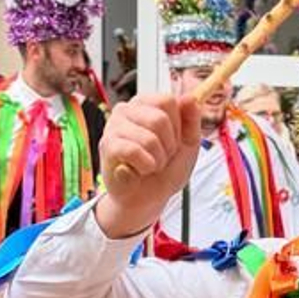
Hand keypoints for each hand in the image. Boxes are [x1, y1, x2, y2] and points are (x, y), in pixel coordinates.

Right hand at [94, 90, 203, 239]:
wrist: (148, 199)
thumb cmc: (166, 170)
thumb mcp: (189, 144)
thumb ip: (191, 121)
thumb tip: (190, 98)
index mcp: (146, 104)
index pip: (168, 101)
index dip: (177, 127)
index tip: (173, 142)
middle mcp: (127, 110)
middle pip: (159, 119)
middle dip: (168, 146)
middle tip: (161, 157)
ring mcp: (113, 126)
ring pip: (149, 138)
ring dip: (157, 159)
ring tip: (150, 165)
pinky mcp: (107, 145)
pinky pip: (133, 151)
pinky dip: (144, 166)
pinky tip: (139, 170)